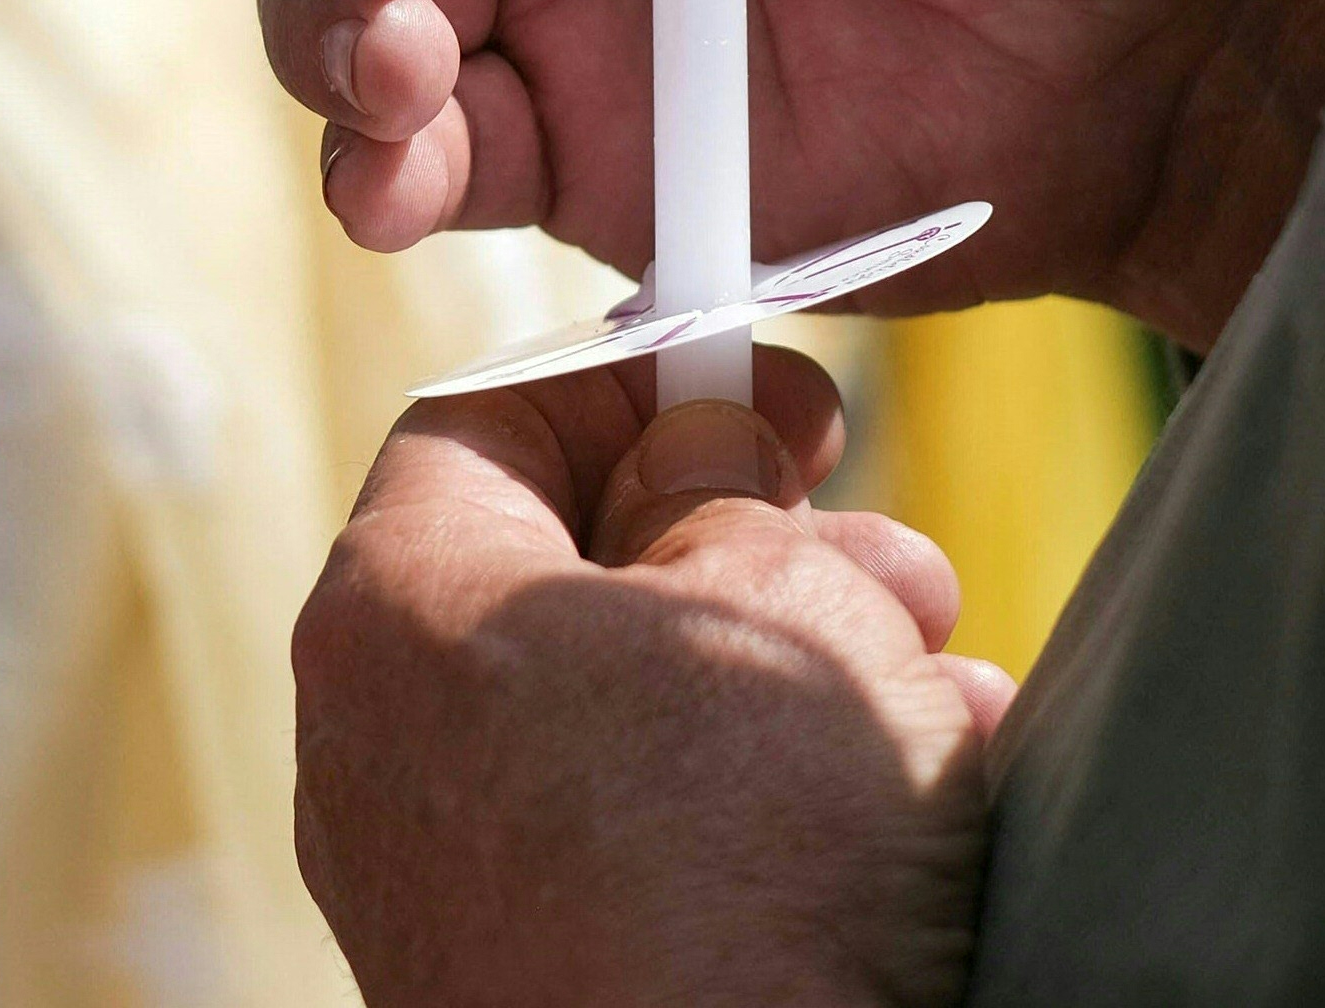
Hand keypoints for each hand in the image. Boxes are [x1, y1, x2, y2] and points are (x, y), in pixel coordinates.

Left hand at [297, 348, 1010, 1007]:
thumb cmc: (747, 855)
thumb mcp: (777, 589)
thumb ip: (725, 486)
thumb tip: (701, 461)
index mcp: (396, 610)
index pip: (487, 421)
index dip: (638, 378)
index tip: (761, 384)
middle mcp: (381, 750)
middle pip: (573, 576)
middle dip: (757, 549)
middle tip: (890, 558)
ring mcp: (444, 887)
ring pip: (634, 718)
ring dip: (800, 685)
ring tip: (943, 694)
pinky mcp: (523, 982)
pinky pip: (645, 847)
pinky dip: (770, 814)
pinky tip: (914, 813)